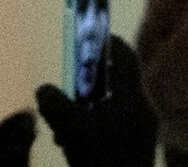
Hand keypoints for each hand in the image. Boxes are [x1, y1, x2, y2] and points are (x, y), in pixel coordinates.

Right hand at [35, 38, 158, 166]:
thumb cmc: (100, 159)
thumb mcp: (69, 127)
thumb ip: (53, 101)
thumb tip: (45, 89)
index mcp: (134, 99)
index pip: (124, 56)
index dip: (106, 40)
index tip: (87, 32)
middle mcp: (143, 111)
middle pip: (116, 82)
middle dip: (87, 80)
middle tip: (65, 81)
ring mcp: (142, 133)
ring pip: (111, 106)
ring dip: (86, 106)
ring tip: (61, 120)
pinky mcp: (135, 150)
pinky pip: (112, 126)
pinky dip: (92, 125)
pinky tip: (71, 143)